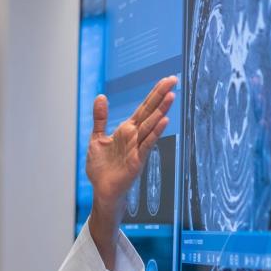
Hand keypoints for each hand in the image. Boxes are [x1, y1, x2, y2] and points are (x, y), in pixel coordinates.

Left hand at [86, 76, 176, 266]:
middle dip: (160, 96)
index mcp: (126, 130)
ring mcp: (137, 148)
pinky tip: (163, 121)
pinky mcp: (136, 160)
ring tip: (171, 96)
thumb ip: (100, 118)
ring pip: (150, 126)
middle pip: (150, 113)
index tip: (166, 79)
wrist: (102, 190)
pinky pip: (146, 144)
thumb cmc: (101, 168)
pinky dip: (154, 133)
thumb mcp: (97, 139)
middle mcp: (134, 137)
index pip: (143, 108)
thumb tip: (100, 96)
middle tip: (174, 79)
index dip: (154, 94)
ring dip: (160, 112)